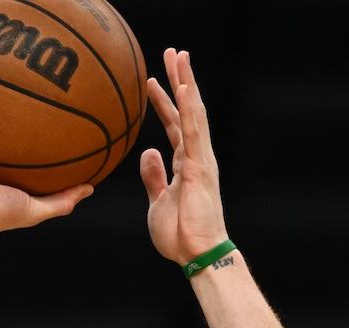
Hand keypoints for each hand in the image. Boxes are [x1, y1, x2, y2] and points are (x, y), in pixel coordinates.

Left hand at [139, 49, 229, 265]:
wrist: (196, 254)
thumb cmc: (179, 234)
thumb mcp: (157, 201)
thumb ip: (153, 176)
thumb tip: (148, 152)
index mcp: (185, 164)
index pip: (174, 125)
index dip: (164, 102)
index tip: (152, 82)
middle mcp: (196, 156)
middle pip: (187, 110)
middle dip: (179, 80)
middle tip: (172, 52)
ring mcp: (200, 159)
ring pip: (194, 112)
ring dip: (186, 82)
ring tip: (178, 56)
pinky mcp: (200, 166)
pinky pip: (194, 131)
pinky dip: (190, 108)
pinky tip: (185, 86)